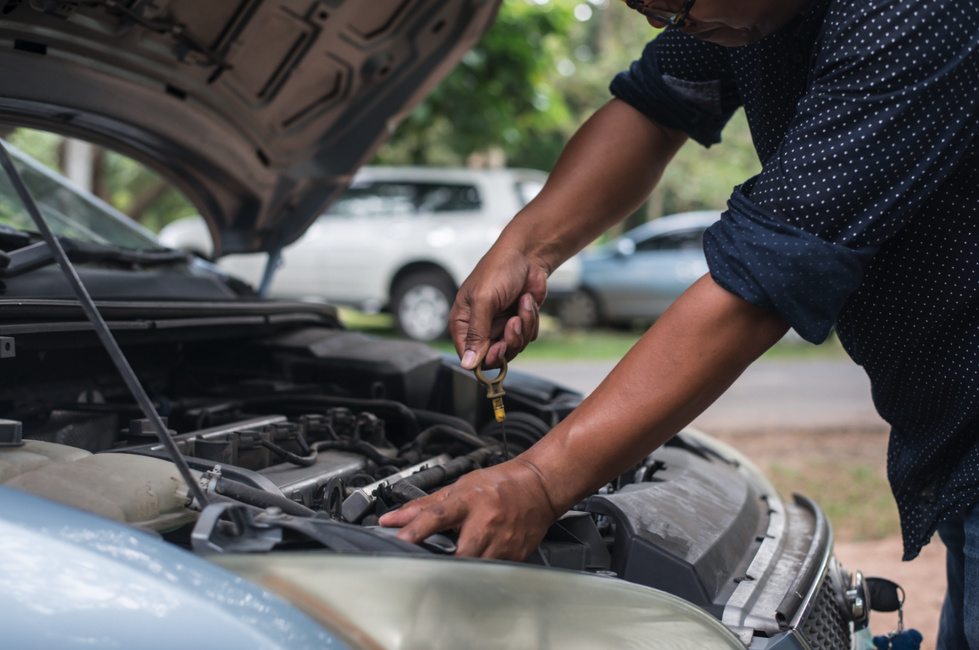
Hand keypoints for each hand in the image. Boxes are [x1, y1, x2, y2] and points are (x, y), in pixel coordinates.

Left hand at [378, 458, 559, 559]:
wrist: (538, 487)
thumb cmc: (499, 485)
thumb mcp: (459, 487)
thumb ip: (423, 505)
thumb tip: (393, 519)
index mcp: (469, 500)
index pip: (437, 516)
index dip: (415, 529)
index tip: (399, 540)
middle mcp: (486, 521)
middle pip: (459, 552)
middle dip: (442, 562)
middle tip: (427, 565)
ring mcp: (502, 541)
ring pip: (475, 567)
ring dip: (459, 570)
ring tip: (449, 567)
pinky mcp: (514, 555)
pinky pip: (491, 572)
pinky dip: (478, 572)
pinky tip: (474, 564)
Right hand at [451, 244, 547, 369]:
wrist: (527, 255)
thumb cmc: (499, 269)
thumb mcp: (483, 300)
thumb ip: (476, 333)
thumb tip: (467, 363)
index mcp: (462, 323)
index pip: (469, 356)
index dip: (485, 357)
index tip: (499, 347)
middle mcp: (480, 327)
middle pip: (494, 357)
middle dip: (509, 341)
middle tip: (514, 323)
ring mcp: (500, 326)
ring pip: (514, 347)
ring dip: (523, 326)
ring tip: (522, 303)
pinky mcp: (519, 323)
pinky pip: (528, 336)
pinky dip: (531, 320)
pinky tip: (527, 300)